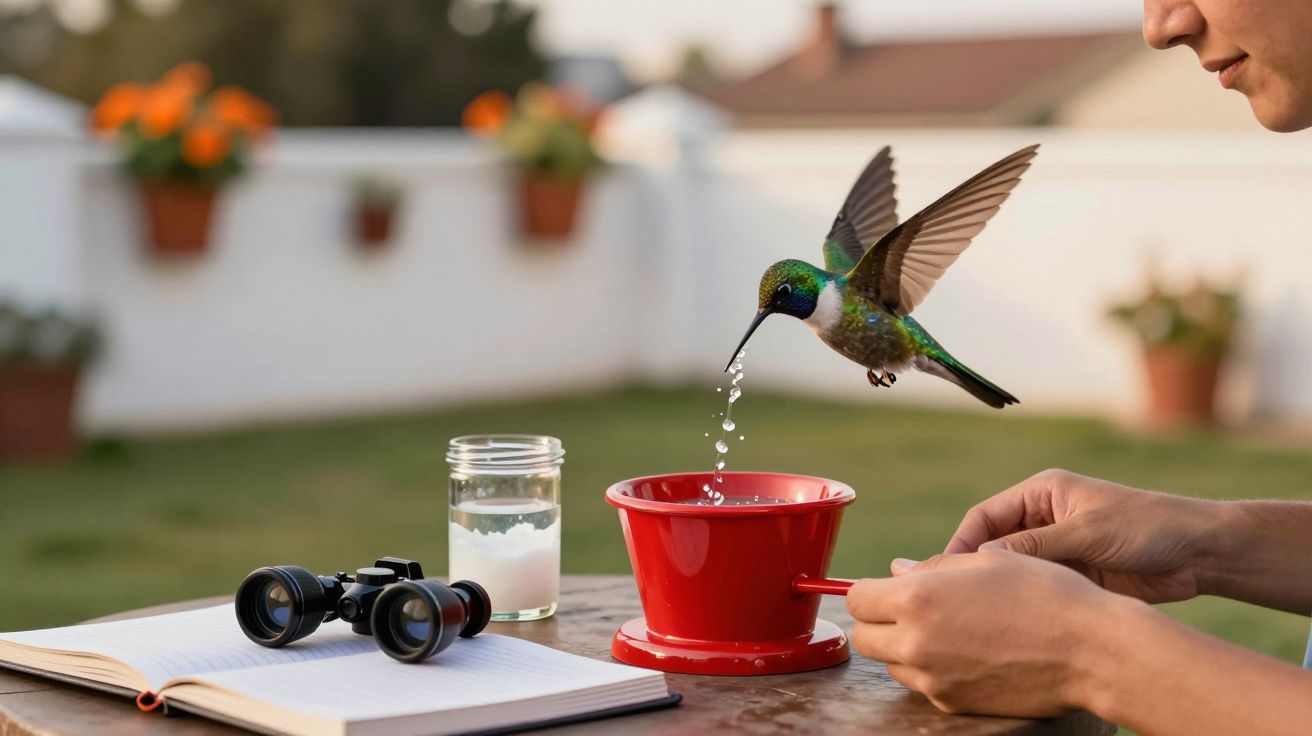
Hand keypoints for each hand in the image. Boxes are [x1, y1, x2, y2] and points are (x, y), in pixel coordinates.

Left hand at [847, 551, 1124, 716]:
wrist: (1092, 652)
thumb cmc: (1045, 594)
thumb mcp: (988, 561)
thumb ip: (933, 566)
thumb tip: (898, 570)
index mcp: (917, 598)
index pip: (856, 598)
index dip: (871, 590)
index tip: (889, 588)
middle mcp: (916, 643)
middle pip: (864, 637)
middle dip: (880, 622)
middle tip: (912, 609)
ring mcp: (933, 680)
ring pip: (892, 664)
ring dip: (906, 647)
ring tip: (950, 629)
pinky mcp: (954, 703)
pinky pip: (924, 685)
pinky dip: (935, 670)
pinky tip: (971, 652)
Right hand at [944, 469, 1220, 603]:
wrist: (1199, 554)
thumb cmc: (1148, 526)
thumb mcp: (1087, 531)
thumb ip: (1035, 545)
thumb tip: (983, 558)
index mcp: (1042, 494)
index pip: (985, 517)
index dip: (962, 544)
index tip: (943, 573)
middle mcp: (1044, 520)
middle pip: (993, 545)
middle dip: (973, 570)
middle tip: (950, 600)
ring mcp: (1058, 550)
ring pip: (1013, 572)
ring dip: (998, 589)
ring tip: (974, 616)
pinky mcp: (1074, 576)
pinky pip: (1037, 589)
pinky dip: (1023, 603)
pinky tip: (1010, 622)